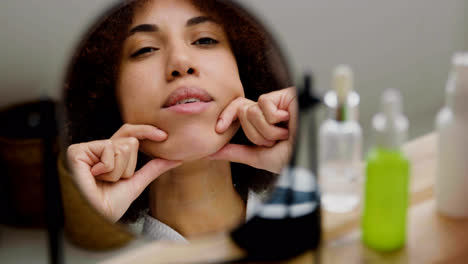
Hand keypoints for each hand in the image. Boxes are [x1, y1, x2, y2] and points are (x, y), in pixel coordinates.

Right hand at [66, 124, 181, 221]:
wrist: (96, 220)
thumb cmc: (110, 205)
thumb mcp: (136, 183)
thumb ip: (154, 168)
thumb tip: (177, 159)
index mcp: (110, 155)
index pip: (131, 135)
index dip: (146, 131)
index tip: (164, 136)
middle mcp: (98, 149)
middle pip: (130, 141)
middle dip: (128, 166)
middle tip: (114, 181)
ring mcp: (87, 149)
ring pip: (122, 147)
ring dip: (117, 171)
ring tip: (103, 181)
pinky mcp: (77, 150)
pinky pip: (108, 149)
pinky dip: (107, 168)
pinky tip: (94, 176)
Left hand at [211, 87, 296, 172]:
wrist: (310, 156)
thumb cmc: (290, 158)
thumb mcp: (258, 157)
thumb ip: (236, 153)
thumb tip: (212, 153)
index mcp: (259, 121)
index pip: (235, 109)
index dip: (226, 116)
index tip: (219, 130)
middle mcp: (266, 110)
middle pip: (241, 112)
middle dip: (255, 133)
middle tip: (273, 139)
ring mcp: (275, 102)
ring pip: (251, 110)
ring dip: (267, 130)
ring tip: (283, 134)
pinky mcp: (283, 95)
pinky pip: (264, 104)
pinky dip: (274, 120)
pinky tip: (289, 122)